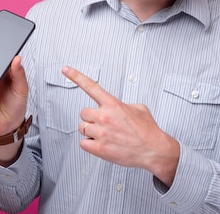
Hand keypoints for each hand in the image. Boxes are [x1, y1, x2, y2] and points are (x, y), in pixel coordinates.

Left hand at [61, 66, 179, 186]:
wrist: (154, 150)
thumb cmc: (148, 131)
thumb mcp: (138, 108)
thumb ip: (121, 105)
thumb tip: (115, 107)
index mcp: (113, 104)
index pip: (91, 86)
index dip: (76, 76)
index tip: (66, 69)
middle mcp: (105, 117)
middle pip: (83, 112)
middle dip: (91, 117)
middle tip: (103, 123)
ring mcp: (101, 133)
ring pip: (82, 128)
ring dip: (91, 131)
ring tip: (106, 135)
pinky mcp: (99, 148)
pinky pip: (83, 143)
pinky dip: (90, 144)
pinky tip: (102, 144)